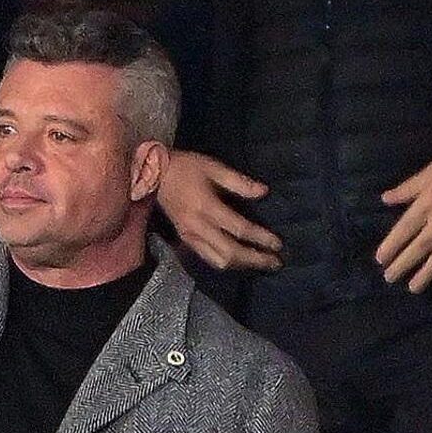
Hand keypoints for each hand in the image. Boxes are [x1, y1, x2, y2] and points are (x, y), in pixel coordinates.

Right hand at [158, 150, 282, 270]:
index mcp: (206, 207)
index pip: (239, 229)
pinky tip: (239, 261)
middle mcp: (198, 227)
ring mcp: (190, 237)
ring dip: (241, 265)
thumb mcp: (213, 167)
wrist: (153, 175)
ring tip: (260, 263)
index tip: (278, 244)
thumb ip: (239, 182)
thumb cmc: (185, 167)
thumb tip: (264, 192)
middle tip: (275, 262)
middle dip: (254, 260)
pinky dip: (226, 262)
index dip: (260, 238)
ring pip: (218, 261)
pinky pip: (208, 258)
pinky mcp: (185, 240)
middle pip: (230, 252)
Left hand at [375, 134, 431, 292]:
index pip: (403, 230)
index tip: (380, 259)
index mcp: (427, 204)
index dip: (391, 246)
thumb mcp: (430, 170)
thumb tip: (385, 199)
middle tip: (389, 278)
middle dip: (402, 265)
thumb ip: (407, 188)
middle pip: (418, 249)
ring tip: (412, 288)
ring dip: (424, 275)